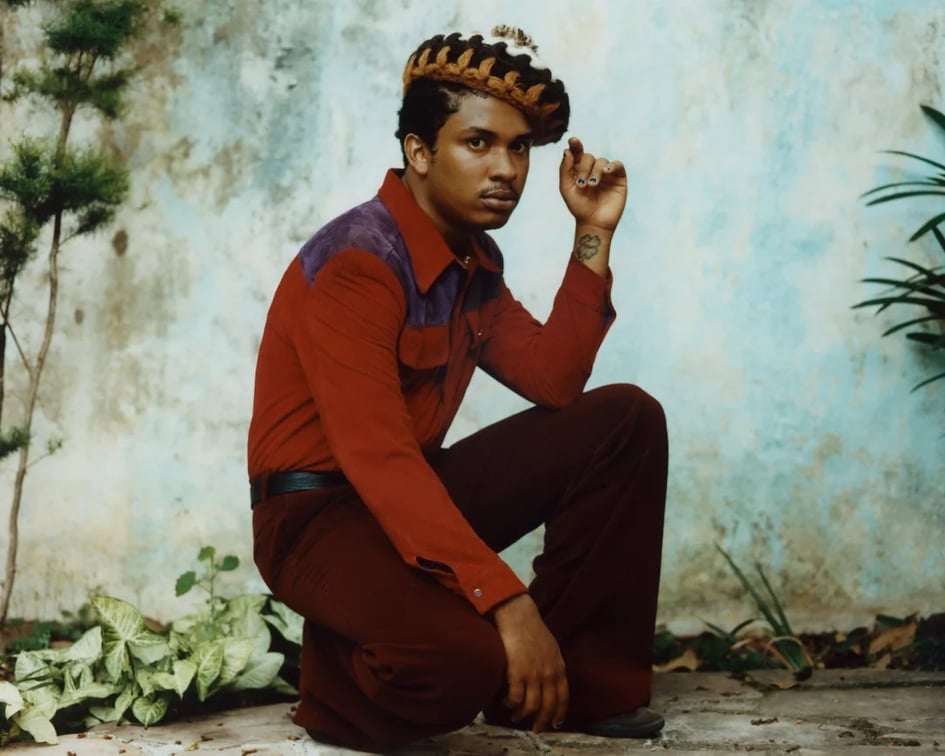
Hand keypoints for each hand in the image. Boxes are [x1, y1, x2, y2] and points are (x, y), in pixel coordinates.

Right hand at [491, 594, 567, 732]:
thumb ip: (553, 665)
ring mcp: (533, 674)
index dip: (559, 713)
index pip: (563, 697)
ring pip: (531, 706)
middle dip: (542, 721)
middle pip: (548, 706)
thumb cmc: (532, 628)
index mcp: (559, 667)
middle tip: (535, 728)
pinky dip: (511, 703)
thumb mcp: (552, 647)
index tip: (555, 723)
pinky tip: (506, 701)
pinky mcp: (517, 672)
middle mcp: (548, 673)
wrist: (518, 615)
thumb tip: (552, 679)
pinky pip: (515, 698)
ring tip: (516, 716)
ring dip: (523, 715)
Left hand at [559, 137, 627, 230]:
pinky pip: (617, 164)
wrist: (593, 222)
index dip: (575, 145)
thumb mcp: (566, 188)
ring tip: (592, 186)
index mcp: (578, 170)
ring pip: (601, 161)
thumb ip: (565, 169)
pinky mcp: (619, 178)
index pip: (577, 152)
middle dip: (584, 168)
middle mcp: (592, 169)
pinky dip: (612, 166)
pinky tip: (606, 172)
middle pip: (589, 157)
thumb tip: (567, 151)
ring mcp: (606, 173)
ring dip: (595, 171)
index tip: (573, 141)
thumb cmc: (578, 207)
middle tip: (582, 184)